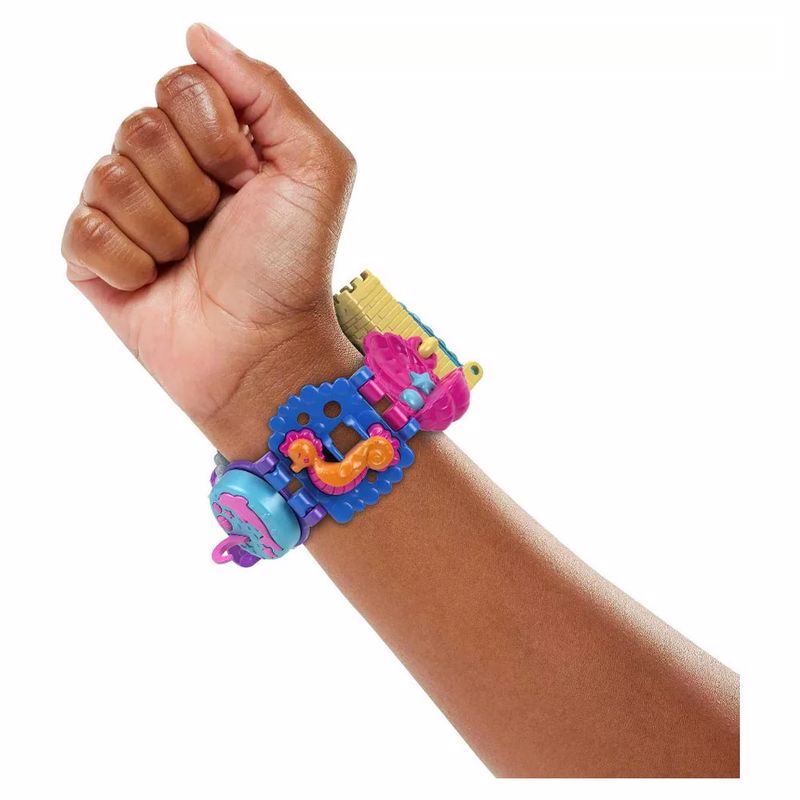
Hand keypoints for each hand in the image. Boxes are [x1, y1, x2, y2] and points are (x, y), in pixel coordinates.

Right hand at [62, 24, 358, 458]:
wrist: (263, 348)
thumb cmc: (292, 265)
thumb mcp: (314, 166)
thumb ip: (267, 90)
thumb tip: (197, 34)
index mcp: (215, 138)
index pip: (179, 84)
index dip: (216, 136)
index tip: (246, 181)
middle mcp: (166, 166)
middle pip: (139, 126)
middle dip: (192, 187)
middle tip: (217, 227)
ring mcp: (126, 211)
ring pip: (107, 176)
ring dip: (164, 229)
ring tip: (189, 259)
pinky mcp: (93, 257)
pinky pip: (82, 229)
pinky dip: (129, 263)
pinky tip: (155, 282)